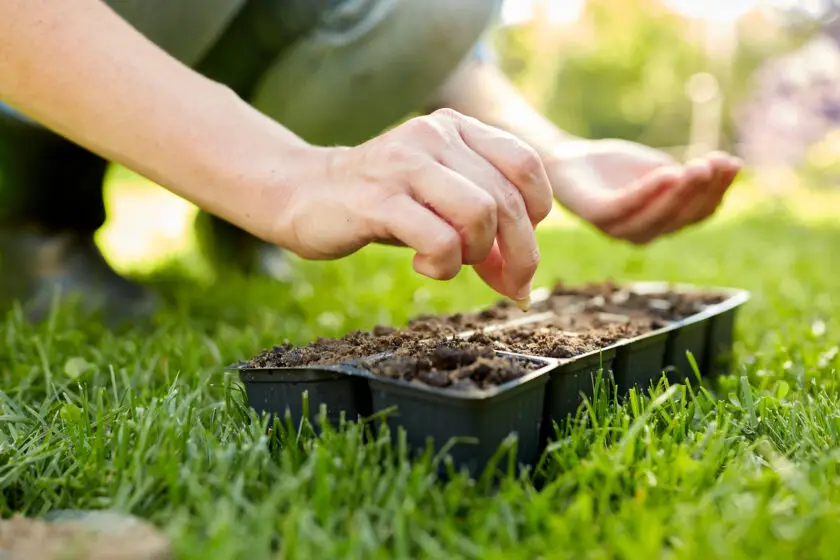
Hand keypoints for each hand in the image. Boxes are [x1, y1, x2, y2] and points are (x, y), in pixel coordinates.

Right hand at [270, 109, 552, 299]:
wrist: (304, 194)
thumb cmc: (383, 204)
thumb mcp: (439, 205)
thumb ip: (483, 229)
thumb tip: (521, 283)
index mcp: (457, 128)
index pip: (526, 166)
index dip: (536, 215)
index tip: (518, 248)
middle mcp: (434, 135)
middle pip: (508, 201)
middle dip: (518, 256)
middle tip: (508, 286)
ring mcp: (405, 163)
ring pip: (480, 216)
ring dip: (476, 256)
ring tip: (449, 262)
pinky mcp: (378, 199)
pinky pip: (440, 240)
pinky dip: (443, 265)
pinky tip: (422, 264)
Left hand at [545, 139, 741, 243]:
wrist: (568, 160)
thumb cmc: (615, 169)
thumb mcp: (660, 171)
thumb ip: (688, 177)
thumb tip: (730, 167)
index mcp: (662, 225)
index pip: (698, 214)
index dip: (718, 191)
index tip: (732, 163)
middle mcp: (642, 234)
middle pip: (681, 217)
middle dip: (702, 190)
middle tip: (715, 162)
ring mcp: (617, 228)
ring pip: (658, 216)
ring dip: (681, 192)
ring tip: (697, 167)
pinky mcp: (596, 215)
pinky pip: (626, 206)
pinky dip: (648, 192)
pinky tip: (666, 172)